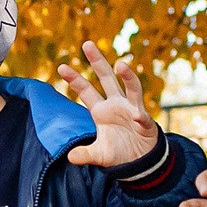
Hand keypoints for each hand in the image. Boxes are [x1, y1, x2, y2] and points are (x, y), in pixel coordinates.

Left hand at [56, 41, 160, 167]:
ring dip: (128, 77)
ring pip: (131, 89)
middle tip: (87, 44)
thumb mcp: (99, 155)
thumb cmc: (119, 153)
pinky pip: (143, 118)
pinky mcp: (145, 122)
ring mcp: (132, 110)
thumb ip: (85, 154)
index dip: (75, 79)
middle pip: (107, 79)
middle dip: (97, 62)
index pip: (86, 91)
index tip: (61, 67)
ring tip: (121, 65)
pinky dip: (141, 118)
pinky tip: (138, 118)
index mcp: (101, 110)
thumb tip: (70, 158)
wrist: (140, 162)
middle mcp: (116, 105)